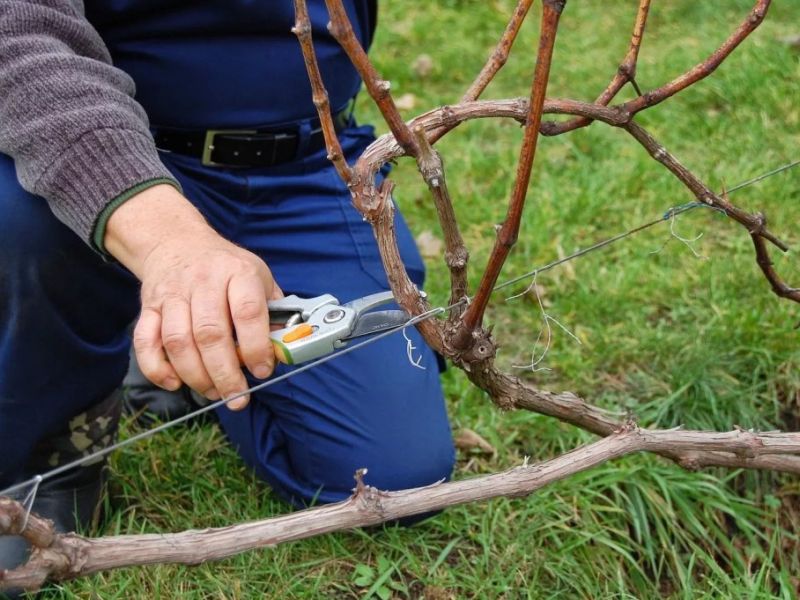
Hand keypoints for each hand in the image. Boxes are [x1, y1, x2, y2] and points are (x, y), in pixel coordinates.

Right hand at [105, 184, 281, 409]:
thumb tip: (283, 351)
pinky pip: (146, 342)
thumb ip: (273, 312)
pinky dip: (157, 368)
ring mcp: (172, 294)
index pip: (247, 312)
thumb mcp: (259, 277)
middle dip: (225, 373)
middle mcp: (203, 281)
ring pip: (178, 342)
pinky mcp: (149, 307)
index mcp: (238, 272)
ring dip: (195, 376)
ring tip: (213, 393)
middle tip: (237, 397)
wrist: (178, 242)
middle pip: (210, 334)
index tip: (262, 371)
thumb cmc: (226, 267)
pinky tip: (175, 383)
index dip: (255, 346)